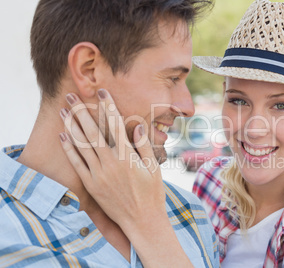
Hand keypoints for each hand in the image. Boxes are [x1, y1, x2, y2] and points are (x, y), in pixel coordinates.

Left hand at [59, 89, 192, 266]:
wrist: (142, 221)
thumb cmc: (152, 193)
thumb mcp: (154, 168)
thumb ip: (144, 146)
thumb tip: (137, 126)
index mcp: (128, 157)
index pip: (115, 126)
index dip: (108, 107)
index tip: (102, 93)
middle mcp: (110, 163)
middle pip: (92, 132)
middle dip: (81, 111)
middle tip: (72, 95)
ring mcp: (98, 175)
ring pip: (81, 145)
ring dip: (71, 125)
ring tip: (63, 110)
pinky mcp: (91, 185)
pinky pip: (77, 163)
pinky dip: (69, 148)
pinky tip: (63, 135)